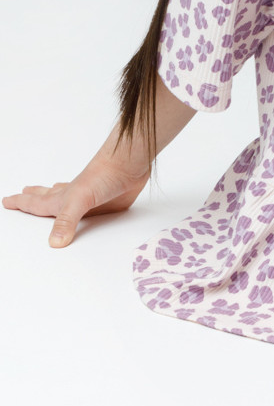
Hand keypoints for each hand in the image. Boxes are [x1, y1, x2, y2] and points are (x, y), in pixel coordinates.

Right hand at [2, 160, 148, 246]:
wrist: (130, 163)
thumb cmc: (103, 174)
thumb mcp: (79, 200)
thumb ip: (66, 221)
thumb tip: (55, 242)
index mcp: (62, 198)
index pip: (36, 203)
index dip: (21, 202)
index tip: (7, 200)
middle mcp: (73, 198)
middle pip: (48, 198)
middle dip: (33, 197)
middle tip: (22, 193)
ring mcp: (90, 200)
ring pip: (67, 202)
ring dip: (55, 199)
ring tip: (46, 194)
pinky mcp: (107, 203)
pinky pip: (91, 210)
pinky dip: (84, 210)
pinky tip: (86, 207)